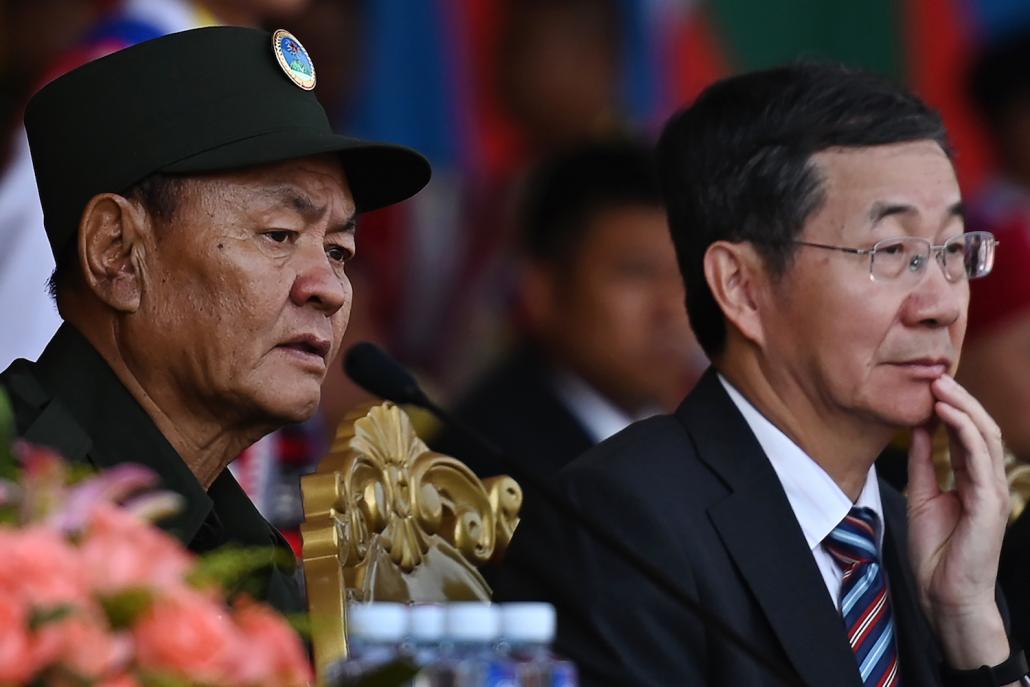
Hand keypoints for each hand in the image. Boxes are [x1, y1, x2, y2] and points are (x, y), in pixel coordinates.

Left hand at [907, 374, 1009, 668]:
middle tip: (936, 375)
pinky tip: (946, 414)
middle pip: (980, 429)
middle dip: (960, 399)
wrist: (943, 594)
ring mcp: (991, 491)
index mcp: (973, 480)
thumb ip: (923, 462)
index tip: (929, 385)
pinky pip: (980, 459)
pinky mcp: (989, 503)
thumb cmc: (935, 552)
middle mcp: (987, 482)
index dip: (952, 408)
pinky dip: (963, 431)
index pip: (968, 434)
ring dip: (963, 407)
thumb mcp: (921, 495)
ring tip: (940, 385)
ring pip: (985, 437)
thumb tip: (917, 428)